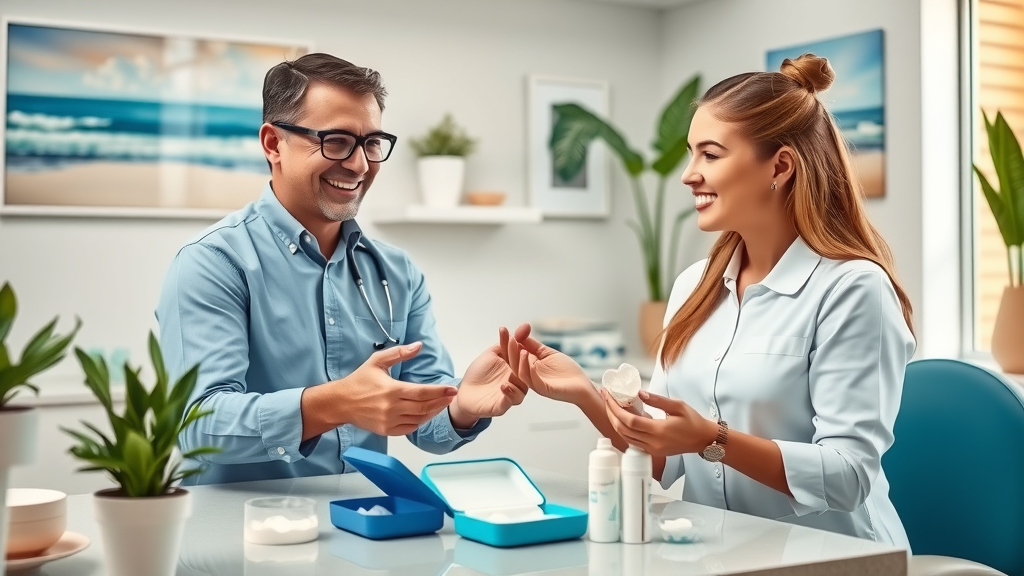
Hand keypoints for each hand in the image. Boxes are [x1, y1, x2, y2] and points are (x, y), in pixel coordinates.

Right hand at [304, 342, 457, 437]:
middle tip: (451, 396)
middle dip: (441, 401)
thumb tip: (419, 345)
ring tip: (443, 404)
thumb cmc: (359, 381)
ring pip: (419, 419)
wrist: (340, 403)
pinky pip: (410, 428)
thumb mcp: (377, 361)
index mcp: (391, 390)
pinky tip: (427, 414)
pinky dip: (421, 422)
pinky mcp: (386, 430)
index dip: (439, 391)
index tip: (452, 389)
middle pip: (424, 407)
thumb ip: (399, 353)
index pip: (422, 392)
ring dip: (433, 412)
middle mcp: (391, 408)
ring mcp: (389, 421)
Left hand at [451, 328, 530, 426]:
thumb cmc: (479, 374)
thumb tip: (509, 329)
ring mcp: (509, 395)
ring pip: (521, 391)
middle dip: (523, 362)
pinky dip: (509, 395)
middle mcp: (515, 383)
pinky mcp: (501, 406)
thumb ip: (502, 343)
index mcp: (515, 370)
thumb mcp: (491, 354)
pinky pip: (509, 402)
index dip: (519, 347)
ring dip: (519, 381)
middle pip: (524, 374)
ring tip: (512, 371)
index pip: (521, 358)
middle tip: (521, 351)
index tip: (515, 336)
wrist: (464, 392)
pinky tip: (504, 386)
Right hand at [503, 323, 593, 404]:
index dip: (508, 343)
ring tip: (517, 344)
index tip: (503, 329)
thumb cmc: (567, 371)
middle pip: (514, 363)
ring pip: (520, 372)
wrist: (582, 386)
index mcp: (528, 368)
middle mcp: (529, 376)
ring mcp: (535, 384)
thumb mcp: (547, 353)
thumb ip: (533, 345)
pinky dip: (527, 368)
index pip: (514, 355)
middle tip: (507, 336)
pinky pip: (532, 380)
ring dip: (517, 358)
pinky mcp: (543, 389)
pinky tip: (527, 355)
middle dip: (509, 349)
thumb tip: (520, 333)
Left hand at [600, 389, 716, 456]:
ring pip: (625, 437)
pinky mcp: (653, 451)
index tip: (608, 395)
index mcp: (659, 430)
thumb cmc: (693, 421)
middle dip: (611, 413)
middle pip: (623, 429)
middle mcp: (653, 442)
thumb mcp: (678, 405)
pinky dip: (624, 430)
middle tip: (606, 397)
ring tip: (611, 406)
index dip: (615, 408)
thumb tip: (639, 393)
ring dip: (615, 422)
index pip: (629, 421)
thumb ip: (657, 400)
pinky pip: (632, 442)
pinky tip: (622, 419)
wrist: (703, 439)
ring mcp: (652, 449)